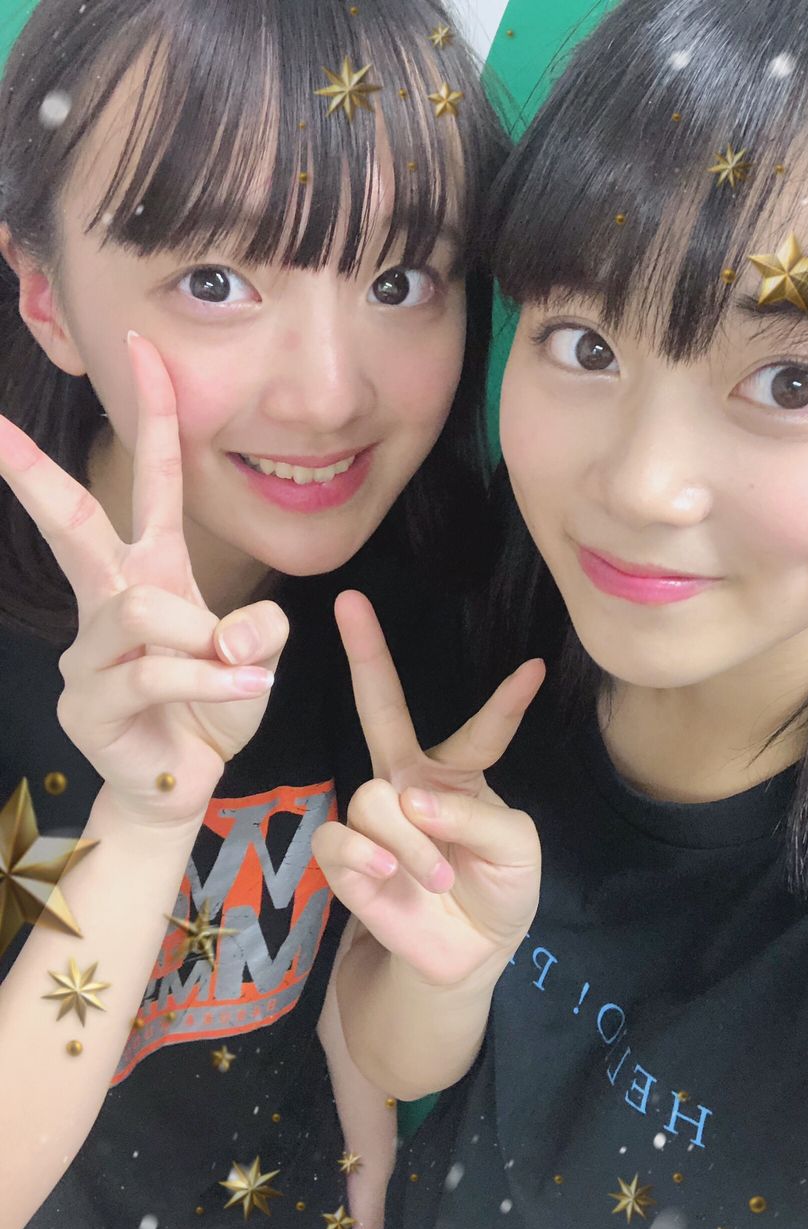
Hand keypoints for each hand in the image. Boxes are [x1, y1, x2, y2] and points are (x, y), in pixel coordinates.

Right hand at [0, 333, 287, 826]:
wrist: (184, 782)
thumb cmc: (212, 707)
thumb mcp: (254, 662)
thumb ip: (259, 632)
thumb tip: (239, 624)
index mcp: (156, 572)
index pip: (153, 483)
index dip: (154, 419)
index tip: (145, 351)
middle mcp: (113, 600)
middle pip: (71, 523)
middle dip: (33, 474)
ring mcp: (90, 650)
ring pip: (140, 609)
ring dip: (200, 636)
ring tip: (240, 669)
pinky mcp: (88, 700)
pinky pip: (153, 670)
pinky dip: (209, 679)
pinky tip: (242, 691)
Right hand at [312, 591, 544, 987]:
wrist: (466, 956)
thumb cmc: (498, 892)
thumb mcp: (514, 849)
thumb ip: (474, 815)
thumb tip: (410, 800)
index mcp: (460, 774)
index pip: (482, 728)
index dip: (507, 700)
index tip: (537, 668)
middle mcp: (410, 783)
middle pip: (381, 709)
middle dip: (365, 653)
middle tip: (349, 601)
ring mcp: (375, 817)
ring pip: (373, 798)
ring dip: (410, 843)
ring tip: (435, 877)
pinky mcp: (346, 858)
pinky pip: (341, 837)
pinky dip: (369, 858)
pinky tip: (388, 877)